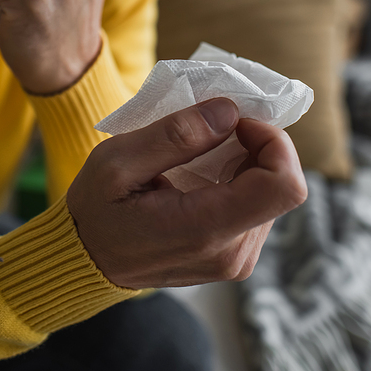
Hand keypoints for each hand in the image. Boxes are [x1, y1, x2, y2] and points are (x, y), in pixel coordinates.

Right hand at [67, 98, 306, 288]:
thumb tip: (229, 111)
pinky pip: (258, 207)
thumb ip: (175, 136)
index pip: (284, 185)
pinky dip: (240, 179)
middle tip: (213, 127)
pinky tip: (205, 171)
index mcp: (205, 229)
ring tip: (201, 151)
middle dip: (256, 145)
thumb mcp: (117, 162)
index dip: (272, 140)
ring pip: (272, 193)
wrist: (87, 259)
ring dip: (247, 161)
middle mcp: (232, 253)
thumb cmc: (96, 209)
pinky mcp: (234, 256)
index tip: (236, 121)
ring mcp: (236, 259)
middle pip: (280, 184)